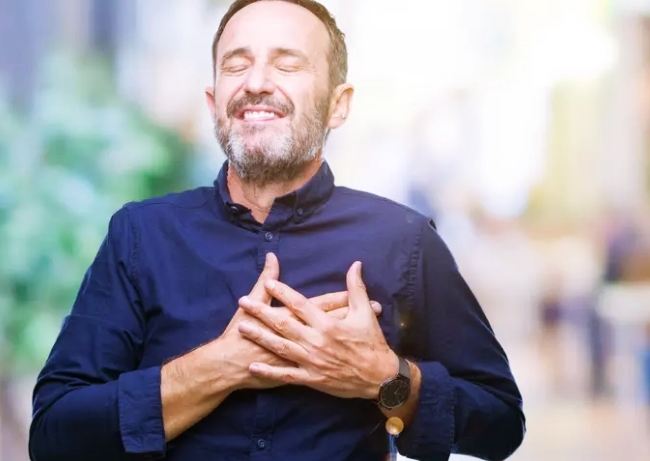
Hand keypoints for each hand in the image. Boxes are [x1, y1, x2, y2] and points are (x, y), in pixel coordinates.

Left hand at [237, 261, 396, 398]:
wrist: (379, 378)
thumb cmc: (372, 343)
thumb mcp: (365, 313)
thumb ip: (356, 288)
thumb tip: (355, 264)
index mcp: (328, 324)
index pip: (300, 304)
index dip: (283, 293)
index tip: (268, 283)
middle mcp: (316, 341)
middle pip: (283, 324)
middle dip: (261, 312)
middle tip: (242, 302)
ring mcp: (311, 361)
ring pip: (280, 347)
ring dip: (260, 337)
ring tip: (242, 327)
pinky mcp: (311, 378)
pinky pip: (286, 375)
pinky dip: (269, 372)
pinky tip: (253, 367)